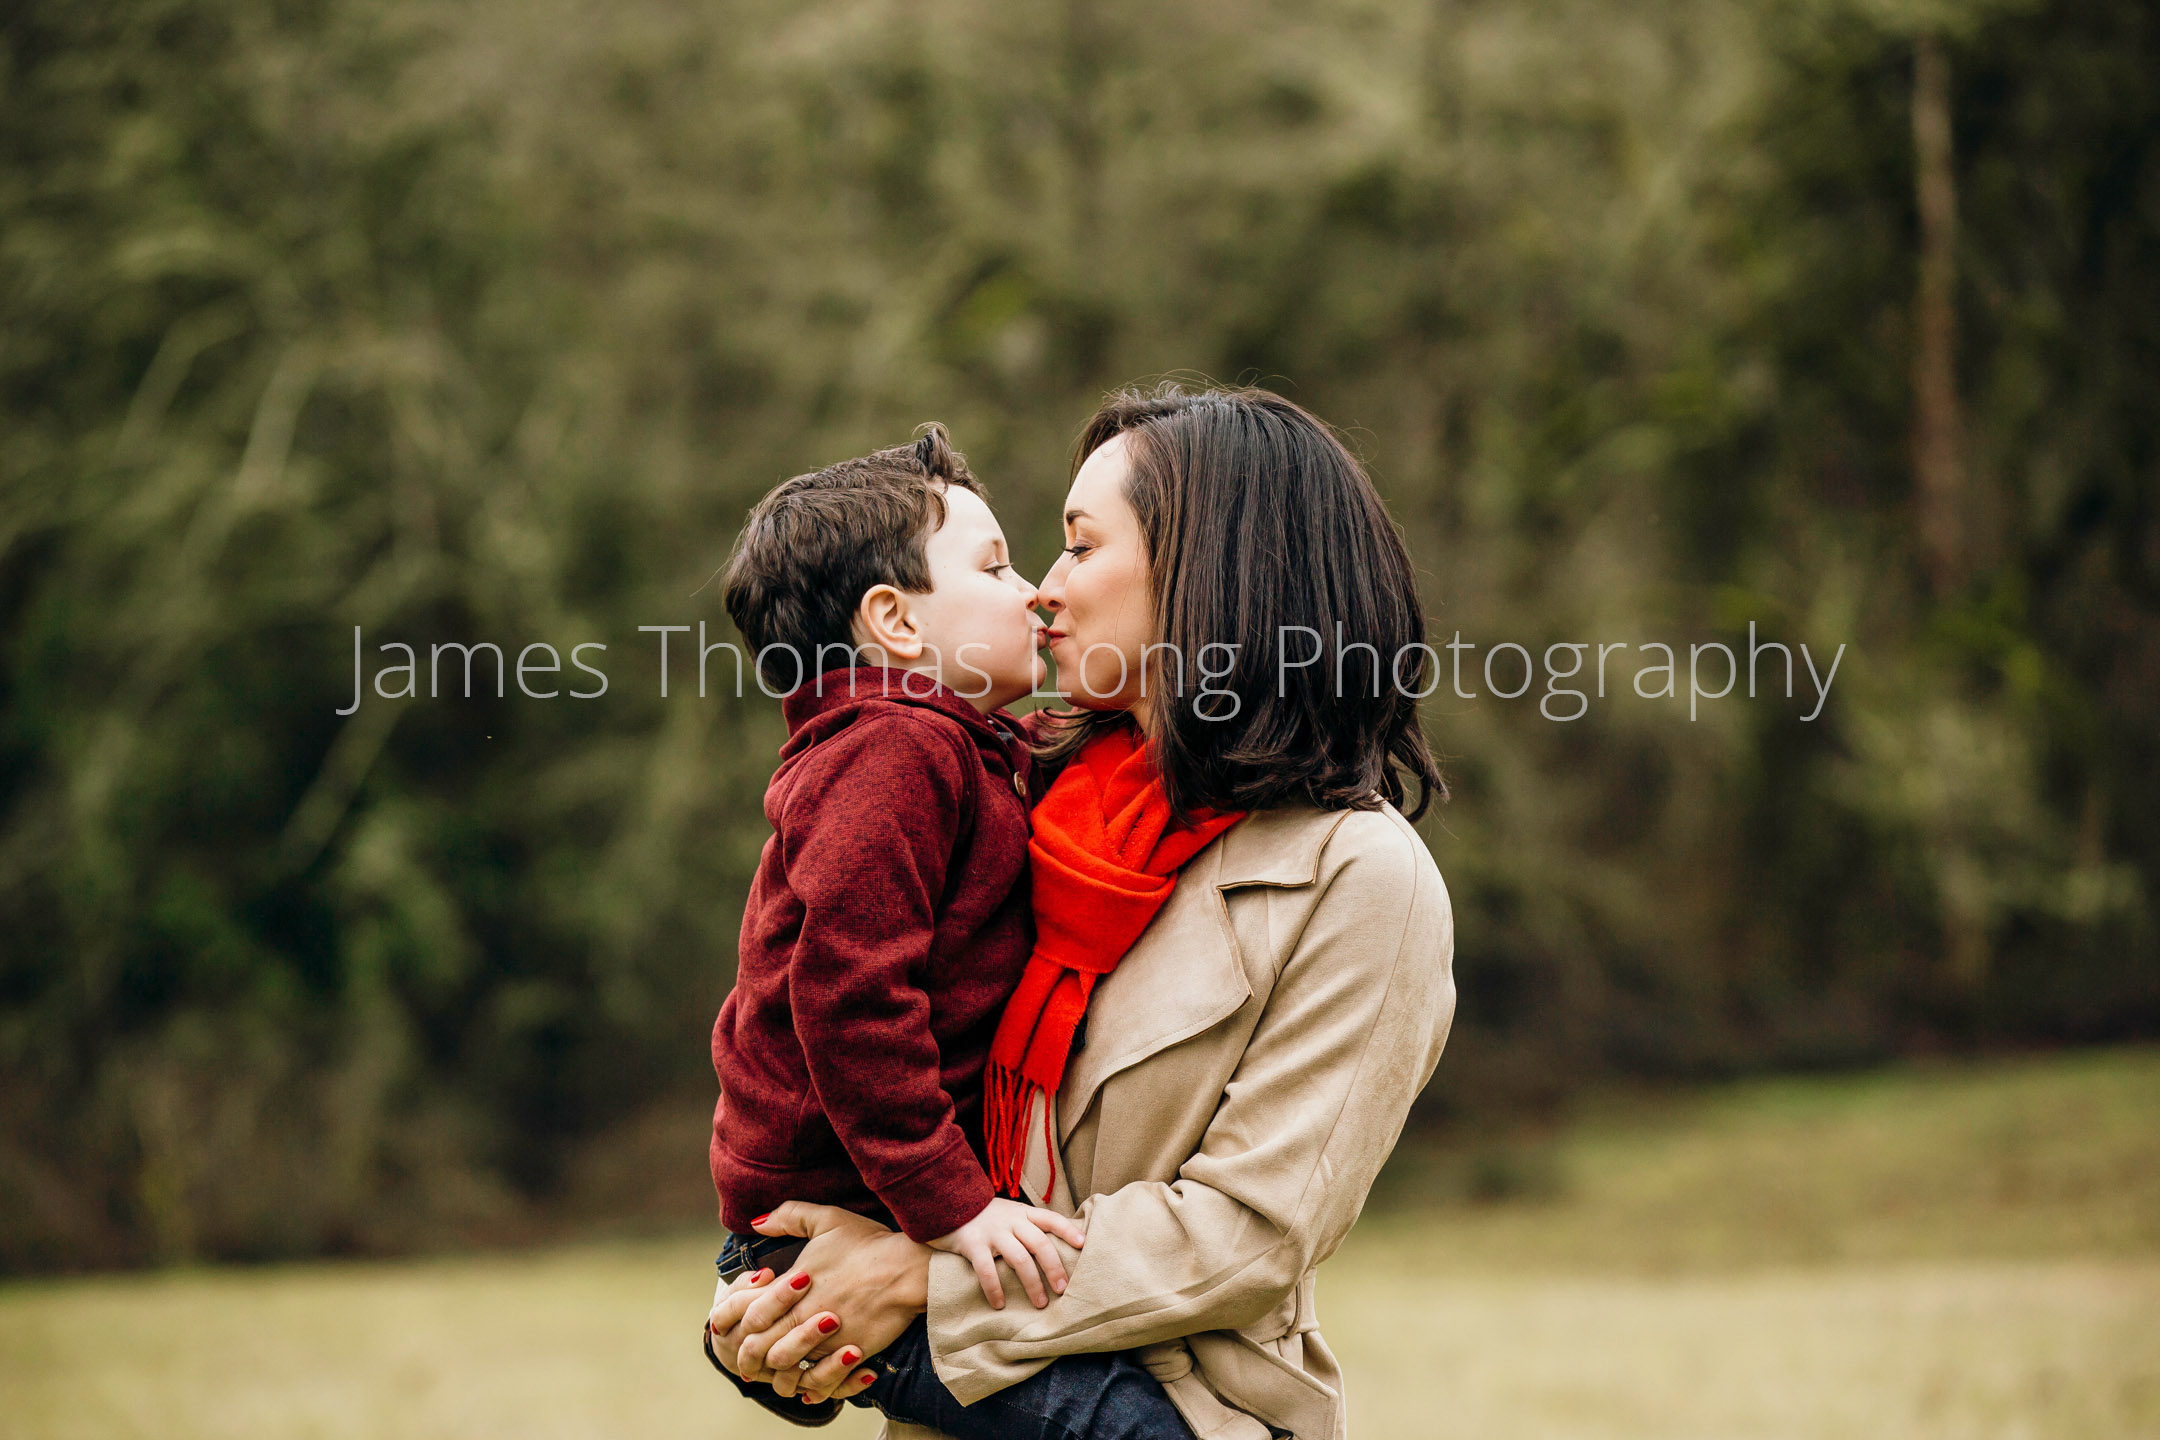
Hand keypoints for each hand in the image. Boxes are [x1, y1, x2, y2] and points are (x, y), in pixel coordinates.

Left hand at [707, 1202, 931, 1403]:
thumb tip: (756, 1222)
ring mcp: (826, 1339)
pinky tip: (807, 1386)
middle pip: (760, 1347)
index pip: (751, 1314)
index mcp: (794, 1286)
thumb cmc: (869, 1243)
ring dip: (777, 1373)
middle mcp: (804, 1316)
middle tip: (746, 1361)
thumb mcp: (827, 1219)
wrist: (909, 1269)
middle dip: (749, 1356)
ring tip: (775, 1373)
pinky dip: (810, 1387)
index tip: (735, 1326)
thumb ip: (788, 1216)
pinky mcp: (849, 1354)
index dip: (738, 1323)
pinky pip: (820, 1381)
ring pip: (786, 1369)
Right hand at [928, 1196, 1087, 1308]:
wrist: (944, 1201)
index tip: (1083, 1245)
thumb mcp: (1007, 1212)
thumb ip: (1026, 1224)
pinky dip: (995, 1289)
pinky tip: (999, 1304)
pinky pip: (986, 1269)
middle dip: (1054, 1267)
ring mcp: (992, 1231)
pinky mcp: (972, 1243)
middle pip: (1040, 1243)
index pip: (1050, 1218)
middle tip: (1063, 1289)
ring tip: (1040, 1303)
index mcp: (1022, 1212)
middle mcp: (1010, 1220)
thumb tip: (1053, 1243)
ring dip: (1032, 1283)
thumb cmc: (982, 1215)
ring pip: (1019, 1258)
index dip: (1067, 1230)